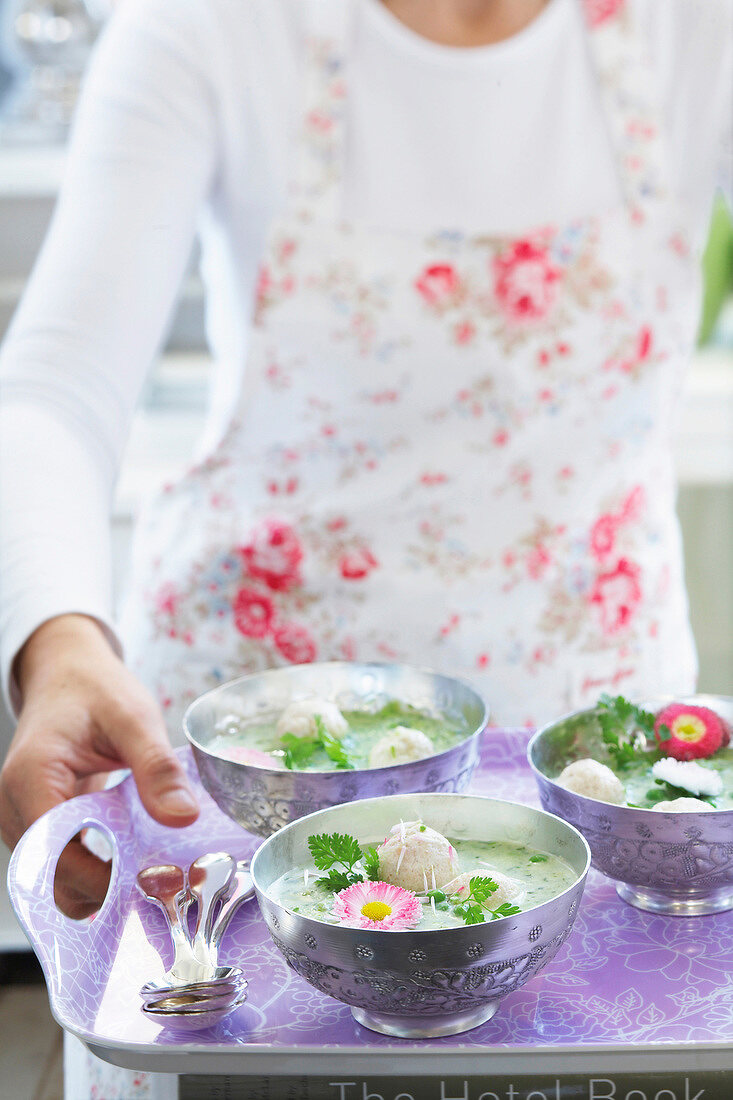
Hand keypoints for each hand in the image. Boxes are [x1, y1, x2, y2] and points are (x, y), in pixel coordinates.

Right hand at [0, 614, 198, 917]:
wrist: (68, 673)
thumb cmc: (95, 689)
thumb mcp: (134, 717)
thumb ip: (156, 767)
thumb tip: (183, 817)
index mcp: (32, 778)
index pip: (57, 854)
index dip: (103, 878)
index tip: (154, 880)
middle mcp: (15, 806)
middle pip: (52, 877)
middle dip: (106, 889)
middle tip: (164, 884)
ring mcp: (23, 820)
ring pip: (55, 878)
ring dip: (103, 884)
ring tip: (156, 873)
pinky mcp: (40, 825)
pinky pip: (63, 862)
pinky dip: (98, 869)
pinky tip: (137, 861)